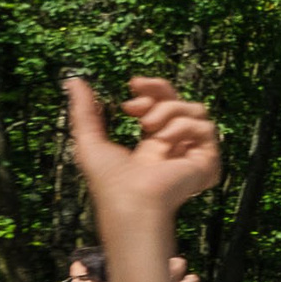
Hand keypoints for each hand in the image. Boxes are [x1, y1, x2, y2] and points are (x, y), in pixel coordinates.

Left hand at [65, 77, 220, 218]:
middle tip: (137, 96)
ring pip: (195, 111)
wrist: (130, 201)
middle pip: (183, 101)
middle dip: (160, 89)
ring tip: (146, 126)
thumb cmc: (109, 181)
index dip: (150, 90)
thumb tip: (73, 80)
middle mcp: (177, 146)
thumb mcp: (89, 139)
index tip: (130, 88)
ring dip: (169, 110)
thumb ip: (83, 110)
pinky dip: (183, 127)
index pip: (164, 104)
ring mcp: (193, 153)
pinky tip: (164, 139)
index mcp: (154, 141)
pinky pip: (205, 128)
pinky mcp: (207, 161)